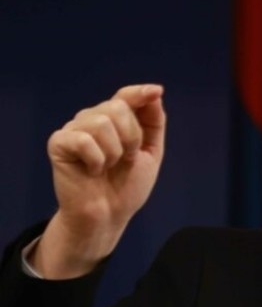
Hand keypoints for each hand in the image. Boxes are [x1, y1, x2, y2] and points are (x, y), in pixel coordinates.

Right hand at [32, 84, 166, 277]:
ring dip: (114, 152)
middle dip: (131, 138)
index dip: (140, 93)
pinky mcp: (59, 143)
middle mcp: (92, 119)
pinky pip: (84, 140)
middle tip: (125, 160)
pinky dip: (96, 160)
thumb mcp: (150, 152)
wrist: (109, 214)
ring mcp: (74, 130)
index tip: (156, 91)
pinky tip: (91, 171)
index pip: (126, 96)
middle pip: (118, 108)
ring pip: (102, 123)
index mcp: (114, 120)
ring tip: (107, 167)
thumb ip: (153, 122)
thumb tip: (155, 92)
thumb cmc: (127, 186)